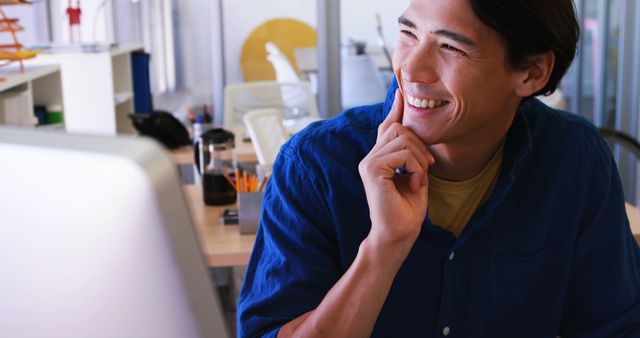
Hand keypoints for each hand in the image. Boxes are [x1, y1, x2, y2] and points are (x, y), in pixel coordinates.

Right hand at [358, 89, 434, 256]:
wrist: (399, 234)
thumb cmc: (408, 210)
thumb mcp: (416, 175)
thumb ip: (413, 154)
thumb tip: (415, 132)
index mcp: (380, 157)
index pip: (387, 125)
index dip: (396, 107)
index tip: (401, 89)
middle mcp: (370, 156)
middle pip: (398, 127)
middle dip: (420, 144)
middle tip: (427, 168)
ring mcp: (368, 162)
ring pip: (403, 137)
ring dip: (420, 158)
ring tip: (420, 179)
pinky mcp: (371, 169)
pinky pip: (403, 153)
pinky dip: (416, 167)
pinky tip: (415, 183)